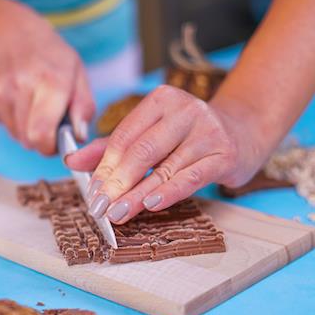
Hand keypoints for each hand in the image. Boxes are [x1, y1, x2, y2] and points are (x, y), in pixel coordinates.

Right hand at [0, 2, 93, 153]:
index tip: (57, 141)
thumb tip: (79, 136)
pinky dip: (12, 118)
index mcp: (50, 82)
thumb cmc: (48, 54)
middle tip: (48, 122)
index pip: (42, 135)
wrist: (5, 30)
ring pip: (16, 135)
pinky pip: (3, 124)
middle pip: (28, 140)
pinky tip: (16, 97)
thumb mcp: (77, 71)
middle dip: (41, 139)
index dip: (50, 147)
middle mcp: (21, 87)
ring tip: (32, 104)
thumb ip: (83, 106)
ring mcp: (0, 92)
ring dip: (26, 128)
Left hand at [66, 85, 263, 223]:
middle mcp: (186, 111)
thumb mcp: (149, 133)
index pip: (125, 136)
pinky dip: (169, 192)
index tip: (91, 191)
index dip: (104, 166)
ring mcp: (207, 132)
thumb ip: (110, 147)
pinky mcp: (224, 155)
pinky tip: (151, 204)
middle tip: (99, 207)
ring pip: (163, 169)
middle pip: (141, 152)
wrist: (242, 132)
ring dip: (137, 195)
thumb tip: (72, 161)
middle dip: (116, 183)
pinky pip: (191, 177)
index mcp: (161, 100)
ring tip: (117, 214)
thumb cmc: (187, 135)